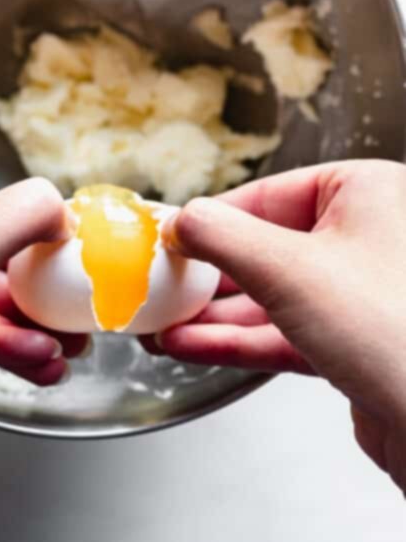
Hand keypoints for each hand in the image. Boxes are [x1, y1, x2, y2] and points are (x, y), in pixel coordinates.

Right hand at [146, 161, 405, 491]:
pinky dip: (238, 341)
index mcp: (366, 194)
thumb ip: (223, 237)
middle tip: (161, 285)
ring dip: (214, 315)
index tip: (170, 236)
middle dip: (208, 275)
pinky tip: (192, 346)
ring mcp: (363, 296)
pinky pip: (286, 333)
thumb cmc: (396, 333)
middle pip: (266, 247)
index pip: (268, 194)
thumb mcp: (289, 269)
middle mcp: (369, 238)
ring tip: (162, 325)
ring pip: (272, 296)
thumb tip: (182, 220)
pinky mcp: (357, 346)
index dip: (211, 218)